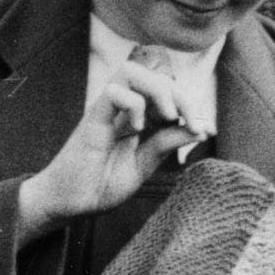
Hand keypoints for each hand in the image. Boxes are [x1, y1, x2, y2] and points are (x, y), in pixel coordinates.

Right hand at [16, 53, 198, 232]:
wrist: (70, 203)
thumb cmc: (102, 184)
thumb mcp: (144, 165)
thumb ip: (166, 144)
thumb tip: (200, 128)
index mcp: (138, 118)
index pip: (168, 93)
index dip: (191, 106)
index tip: (205, 131)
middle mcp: (123, 109)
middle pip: (154, 75)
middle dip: (180, 95)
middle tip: (190, 124)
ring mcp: (107, 111)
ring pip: (132, 71)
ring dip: (157, 89)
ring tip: (167, 117)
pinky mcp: (92, 118)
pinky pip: (113, 91)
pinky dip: (132, 104)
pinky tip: (136, 129)